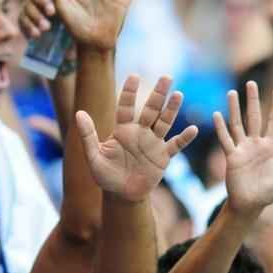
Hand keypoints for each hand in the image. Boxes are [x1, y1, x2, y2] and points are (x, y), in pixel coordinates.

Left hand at [77, 74, 197, 201]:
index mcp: (123, 130)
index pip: (127, 107)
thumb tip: (79, 112)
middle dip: (159, 94)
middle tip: (167, 76)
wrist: (122, 195)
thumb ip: (88, 136)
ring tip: (178, 95)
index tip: (134, 76)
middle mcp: (140, 132)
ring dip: (172, 110)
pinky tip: (192, 129)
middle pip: (151, 109)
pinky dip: (184, 139)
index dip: (130, 92)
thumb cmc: (106, 176)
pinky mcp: (163, 157)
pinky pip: (175, 146)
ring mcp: (153, 143)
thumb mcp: (93, 157)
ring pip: (164, 122)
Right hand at [215, 82, 272, 214]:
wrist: (251, 205)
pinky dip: (221, 128)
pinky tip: (217, 115)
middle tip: (250, 82)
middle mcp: (255, 144)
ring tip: (231, 93)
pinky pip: (226, 141)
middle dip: (251, 100)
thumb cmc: (269, 192)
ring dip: (234, 109)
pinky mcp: (232, 158)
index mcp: (269, 146)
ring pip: (237, 125)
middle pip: (253, 117)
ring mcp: (242, 150)